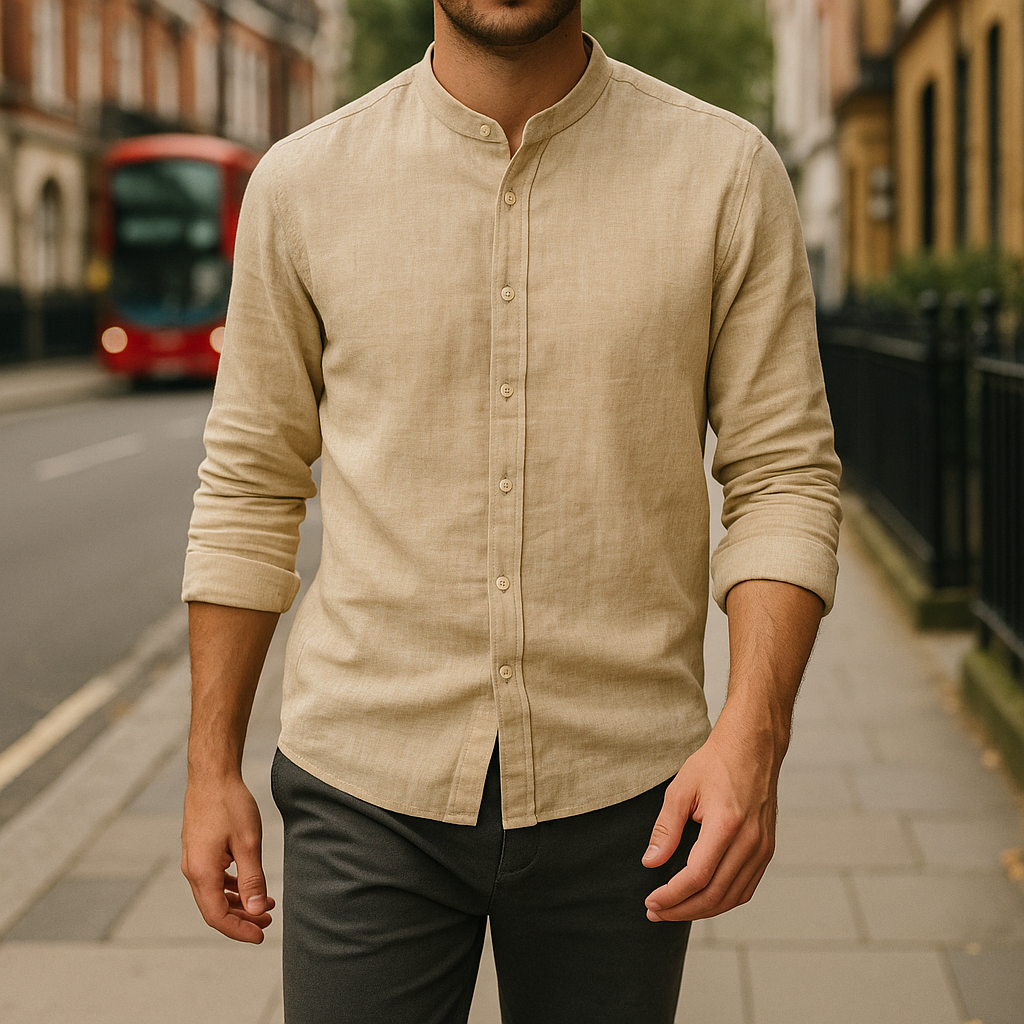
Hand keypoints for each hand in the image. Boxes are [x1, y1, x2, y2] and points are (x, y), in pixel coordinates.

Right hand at [181, 773, 274, 942]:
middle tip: (268, 920)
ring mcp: (193, 860)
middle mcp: (192, 870)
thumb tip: (257, 910)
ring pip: (213, 894)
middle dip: (241, 919)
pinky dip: (230, 887)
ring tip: (264, 904)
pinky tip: (247, 884)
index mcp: (201, 872)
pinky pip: (212, 879)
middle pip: (214, 909)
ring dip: (237, 902)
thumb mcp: (248, 842)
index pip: (217, 916)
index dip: (239, 930)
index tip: (262, 935)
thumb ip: (252, 879)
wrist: (211, 775)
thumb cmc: (229, 804)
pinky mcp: (198, 850)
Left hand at [641, 716, 778, 920]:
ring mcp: (762, 847)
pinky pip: (746, 887)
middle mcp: (749, 841)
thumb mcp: (681, 788)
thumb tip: (651, 863)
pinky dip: (723, 900)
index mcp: (726, 824)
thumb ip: (665, 828)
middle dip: (682, 909)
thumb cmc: (715, 763)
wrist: (752, 748)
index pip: (697, 876)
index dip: (672, 896)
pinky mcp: (767, 849)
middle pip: (715, 894)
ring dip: (701, 911)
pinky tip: (702, 899)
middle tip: (655, 911)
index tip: (650, 901)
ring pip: (732, 897)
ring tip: (674, 910)